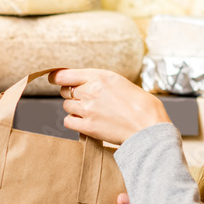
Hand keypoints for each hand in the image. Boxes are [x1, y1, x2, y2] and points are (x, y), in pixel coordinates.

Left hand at [49, 69, 169, 144]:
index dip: (56, 77)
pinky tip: (86, 122)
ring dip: (75, 109)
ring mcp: (87, 109)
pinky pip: (68, 122)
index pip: (64, 74)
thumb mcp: (122, 83)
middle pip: (65, 91)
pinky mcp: (87, 126)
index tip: (54, 79)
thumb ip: (101, 81)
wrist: (149, 128)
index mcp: (100, 76)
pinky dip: (74, 122)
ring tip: (92, 112)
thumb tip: (86, 82)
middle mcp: (90, 91)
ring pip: (66, 106)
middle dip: (73, 94)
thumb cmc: (143, 106)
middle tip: (86, 100)